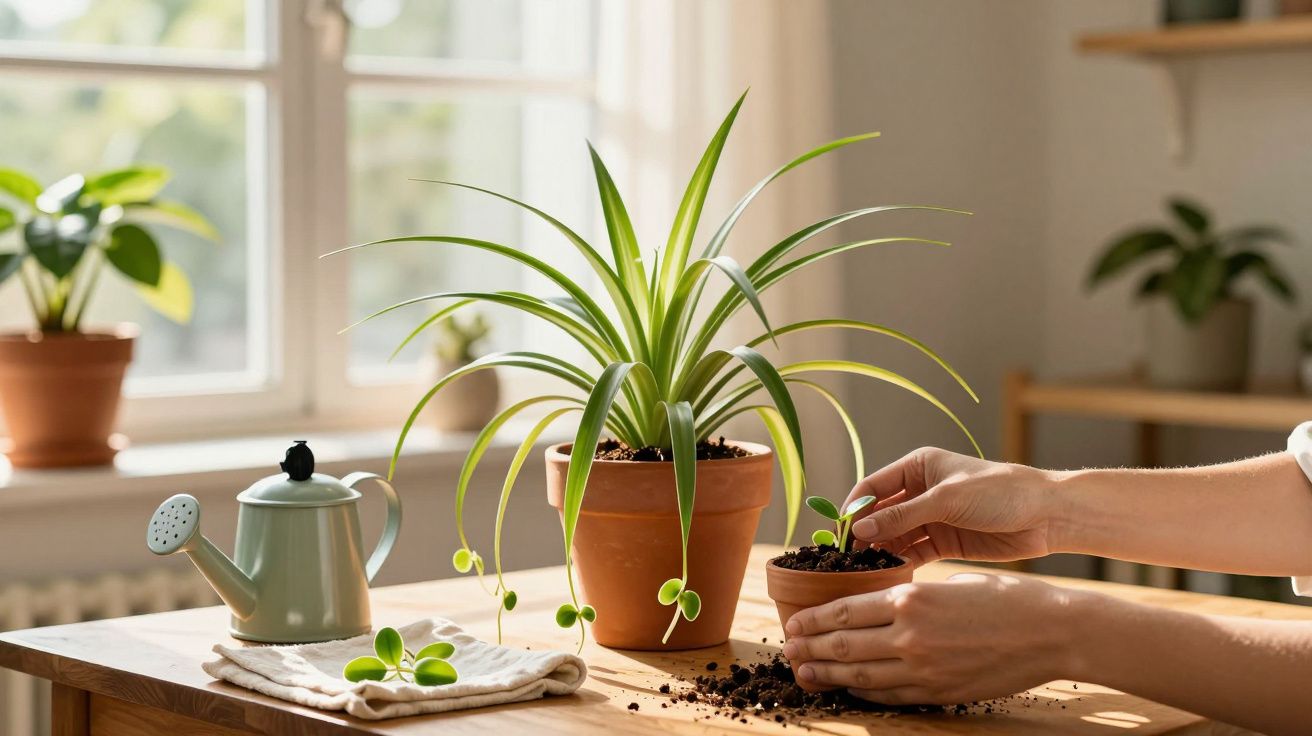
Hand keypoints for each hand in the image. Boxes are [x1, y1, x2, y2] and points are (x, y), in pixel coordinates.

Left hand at [782, 573, 1081, 703]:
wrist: (1051, 631)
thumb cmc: (1005, 597)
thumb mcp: (949, 583)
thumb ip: (911, 599)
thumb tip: (882, 609)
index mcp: (909, 600)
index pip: (844, 612)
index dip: (813, 620)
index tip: (792, 623)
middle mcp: (909, 636)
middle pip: (842, 646)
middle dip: (809, 649)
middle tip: (786, 650)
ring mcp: (923, 669)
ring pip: (860, 676)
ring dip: (827, 675)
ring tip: (804, 673)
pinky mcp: (939, 692)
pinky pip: (890, 696)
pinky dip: (864, 693)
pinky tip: (848, 689)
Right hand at [845, 447, 1057, 565]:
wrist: (1046, 515)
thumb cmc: (1000, 492)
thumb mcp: (947, 499)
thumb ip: (903, 515)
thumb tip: (860, 529)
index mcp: (917, 467)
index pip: (872, 487)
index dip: (852, 509)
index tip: (837, 534)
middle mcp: (919, 492)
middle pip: (879, 515)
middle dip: (863, 535)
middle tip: (845, 560)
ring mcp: (931, 519)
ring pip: (894, 537)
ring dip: (879, 553)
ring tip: (862, 574)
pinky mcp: (944, 543)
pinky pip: (912, 554)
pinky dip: (899, 565)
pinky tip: (887, 579)